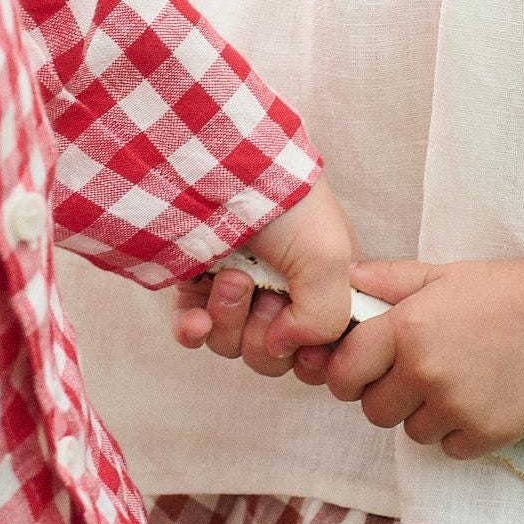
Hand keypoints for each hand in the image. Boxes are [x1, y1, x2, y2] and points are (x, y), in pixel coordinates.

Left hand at [173, 175, 355, 367]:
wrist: (223, 167)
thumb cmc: (288, 204)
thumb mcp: (330, 259)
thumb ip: (325, 320)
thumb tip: (284, 348)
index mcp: (324, 285)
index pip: (322, 348)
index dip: (313, 355)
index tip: (305, 345)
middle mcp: (281, 292)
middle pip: (275, 356)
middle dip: (266, 334)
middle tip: (263, 294)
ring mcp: (236, 289)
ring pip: (234, 347)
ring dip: (232, 321)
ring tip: (231, 277)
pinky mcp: (194, 286)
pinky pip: (194, 333)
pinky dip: (195, 332)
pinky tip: (197, 318)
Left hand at [296, 253, 523, 458]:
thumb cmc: (504, 291)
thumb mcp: (442, 276)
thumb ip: (389, 280)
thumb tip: (346, 280)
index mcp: (406, 330)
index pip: (344, 372)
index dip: (350, 373)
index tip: (365, 370)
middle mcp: (425, 372)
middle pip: (373, 410)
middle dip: (388, 395)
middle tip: (419, 374)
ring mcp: (457, 407)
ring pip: (412, 432)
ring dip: (426, 414)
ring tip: (459, 382)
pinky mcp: (486, 433)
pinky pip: (450, 448)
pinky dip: (460, 431)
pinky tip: (481, 398)